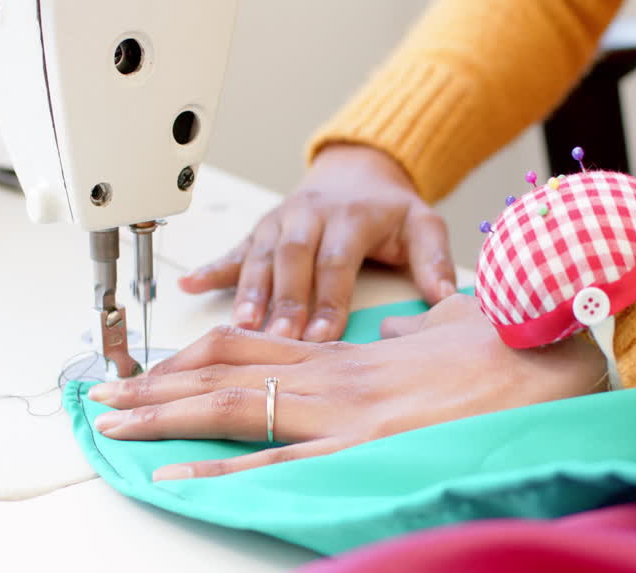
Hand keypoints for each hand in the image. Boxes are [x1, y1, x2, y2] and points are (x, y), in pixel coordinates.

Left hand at [87, 295, 608, 480]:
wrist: (550, 352)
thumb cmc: (505, 343)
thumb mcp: (446, 327)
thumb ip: (411, 332)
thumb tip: (396, 333)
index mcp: (345, 350)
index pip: (246, 344)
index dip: (190, 357)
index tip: (149, 371)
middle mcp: (329, 371)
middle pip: (220, 372)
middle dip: (153, 388)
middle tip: (99, 400)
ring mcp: (339, 406)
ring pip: (230, 403)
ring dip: (162, 416)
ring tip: (110, 427)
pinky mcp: (360, 440)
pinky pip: (273, 455)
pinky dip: (217, 465)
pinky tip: (172, 473)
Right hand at [177, 144, 457, 342]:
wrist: (358, 171)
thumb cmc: (389, 209)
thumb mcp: (423, 224)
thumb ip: (434, 260)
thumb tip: (448, 297)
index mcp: (350, 217)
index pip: (336, 261)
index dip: (327, 299)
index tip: (321, 336)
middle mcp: (310, 215)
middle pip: (292, 260)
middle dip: (283, 300)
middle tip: (279, 338)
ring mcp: (280, 223)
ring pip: (259, 257)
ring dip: (248, 292)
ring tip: (240, 326)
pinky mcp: (260, 231)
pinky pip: (233, 251)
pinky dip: (211, 269)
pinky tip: (188, 286)